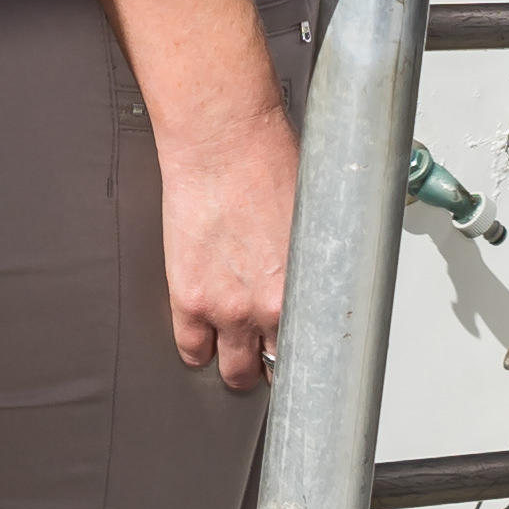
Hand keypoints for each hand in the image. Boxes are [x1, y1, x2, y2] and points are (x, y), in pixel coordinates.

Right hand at [157, 96, 301, 393]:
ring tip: (235, 354)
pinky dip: (196, 350)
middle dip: (273, 363)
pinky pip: (191, 348)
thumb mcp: (312, 214)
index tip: (306, 355)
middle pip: (275, 367)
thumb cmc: (269, 158)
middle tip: (269, 355)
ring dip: (235, 365)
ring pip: (233, 370)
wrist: (222, 138)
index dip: (309, 354)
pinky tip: (202, 341)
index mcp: (309, 284)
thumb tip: (318, 270)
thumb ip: (312, 255)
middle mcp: (272, 305)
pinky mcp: (190, 298)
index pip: (317, 348)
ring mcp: (227, 307)